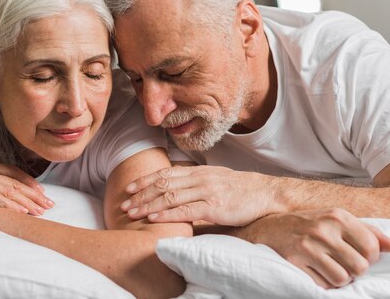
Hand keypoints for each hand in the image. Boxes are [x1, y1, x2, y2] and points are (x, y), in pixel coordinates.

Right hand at [0, 150, 52, 214]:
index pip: (11, 171)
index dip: (28, 180)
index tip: (40, 189)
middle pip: (16, 182)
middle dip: (35, 194)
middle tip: (49, 203)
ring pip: (11, 190)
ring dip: (29, 201)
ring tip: (42, 210)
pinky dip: (13, 205)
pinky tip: (23, 211)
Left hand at [121, 165, 281, 225]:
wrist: (265, 193)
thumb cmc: (241, 190)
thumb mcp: (215, 179)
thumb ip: (195, 182)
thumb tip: (176, 187)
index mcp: (198, 171)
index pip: (165, 173)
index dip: (145, 180)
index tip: (130, 187)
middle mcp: (199, 178)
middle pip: (163, 184)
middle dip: (141, 194)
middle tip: (124, 203)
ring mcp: (207, 192)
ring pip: (170, 196)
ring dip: (148, 205)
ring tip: (132, 212)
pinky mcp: (215, 207)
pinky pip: (186, 210)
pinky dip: (167, 214)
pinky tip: (154, 218)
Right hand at [237, 208, 389, 288]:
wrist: (266, 227)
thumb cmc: (306, 224)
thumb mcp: (335, 219)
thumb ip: (366, 231)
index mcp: (337, 216)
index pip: (372, 248)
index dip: (369, 258)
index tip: (358, 256)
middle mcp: (323, 230)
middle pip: (360, 267)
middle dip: (354, 270)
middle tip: (342, 263)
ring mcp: (308, 247)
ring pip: (342, 279)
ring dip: (338, 278)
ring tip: (328, 267)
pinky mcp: (294, 262)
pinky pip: (322, 285)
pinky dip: (322, 282)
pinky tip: (314, 270)